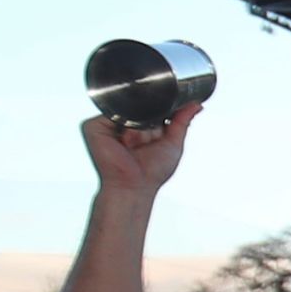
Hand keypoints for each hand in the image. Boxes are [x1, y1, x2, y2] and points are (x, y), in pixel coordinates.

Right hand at [83, 105, 197, 198]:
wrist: (135, 186)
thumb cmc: (152, 171)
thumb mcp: (173, 143)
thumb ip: (182, 122)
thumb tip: (196, 105)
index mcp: (138, 125)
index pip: (150, 107)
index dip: (160, 111)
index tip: (166, 119)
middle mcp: (122, 122)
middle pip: (140, 106)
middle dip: (151, 122)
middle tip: (149, 143)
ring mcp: (106, 123)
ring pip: (128, 110)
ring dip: (139, 128)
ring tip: (137, 145)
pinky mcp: (93, 127)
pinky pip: (114, 116)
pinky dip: (126, 130)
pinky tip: (126, 144)